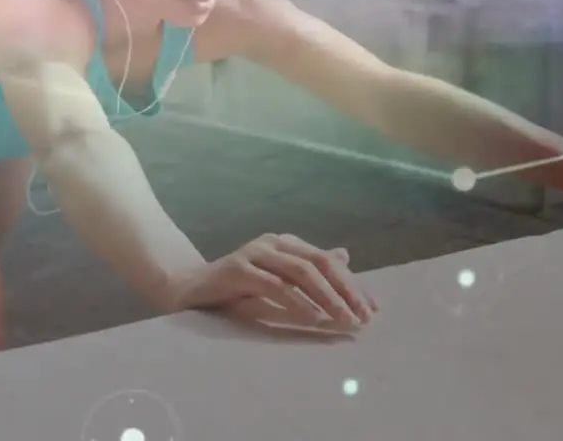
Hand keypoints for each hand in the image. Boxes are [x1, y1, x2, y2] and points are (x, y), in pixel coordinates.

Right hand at [175, 233, 377, 328]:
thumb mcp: (279, 277)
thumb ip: (309, 267)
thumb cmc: (237, 286)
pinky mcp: (237, 269)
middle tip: (362, 318)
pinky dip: (297, 302)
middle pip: (319, 264)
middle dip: (345, 291)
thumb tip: (345, 256)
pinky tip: (312, 317)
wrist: (189, 288)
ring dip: (327, 298)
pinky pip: (274, 285)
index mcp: (286, 243)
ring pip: (301, 272)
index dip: (353, 284)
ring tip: (343, 320)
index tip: (373, 310)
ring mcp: (254, 253)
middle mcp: (273, 243)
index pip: (328, 261)